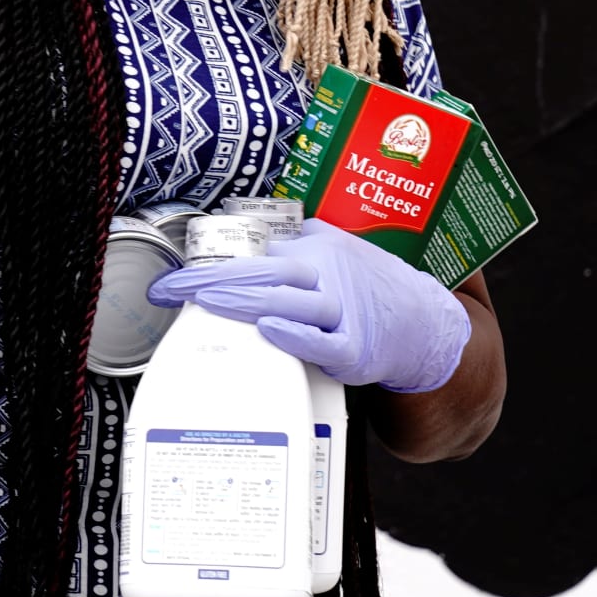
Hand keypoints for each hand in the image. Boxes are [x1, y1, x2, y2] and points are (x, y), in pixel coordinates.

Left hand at [149, 218, 470, 393]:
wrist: (424, 323)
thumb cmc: (367, 289)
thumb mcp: (336, 252)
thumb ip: (295, 246)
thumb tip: (247, 247)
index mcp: (317, 249)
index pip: (256, 253)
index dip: (211, 266)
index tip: (173, 280)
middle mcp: (329, 274)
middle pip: (265, 272)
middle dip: (212, 280)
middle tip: (172, 287)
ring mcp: (342, 312)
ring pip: (289, 301)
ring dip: (244, 300)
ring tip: (203, 302)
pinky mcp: (354, 350)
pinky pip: (321, 342)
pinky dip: (294, 334)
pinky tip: (267, 329)